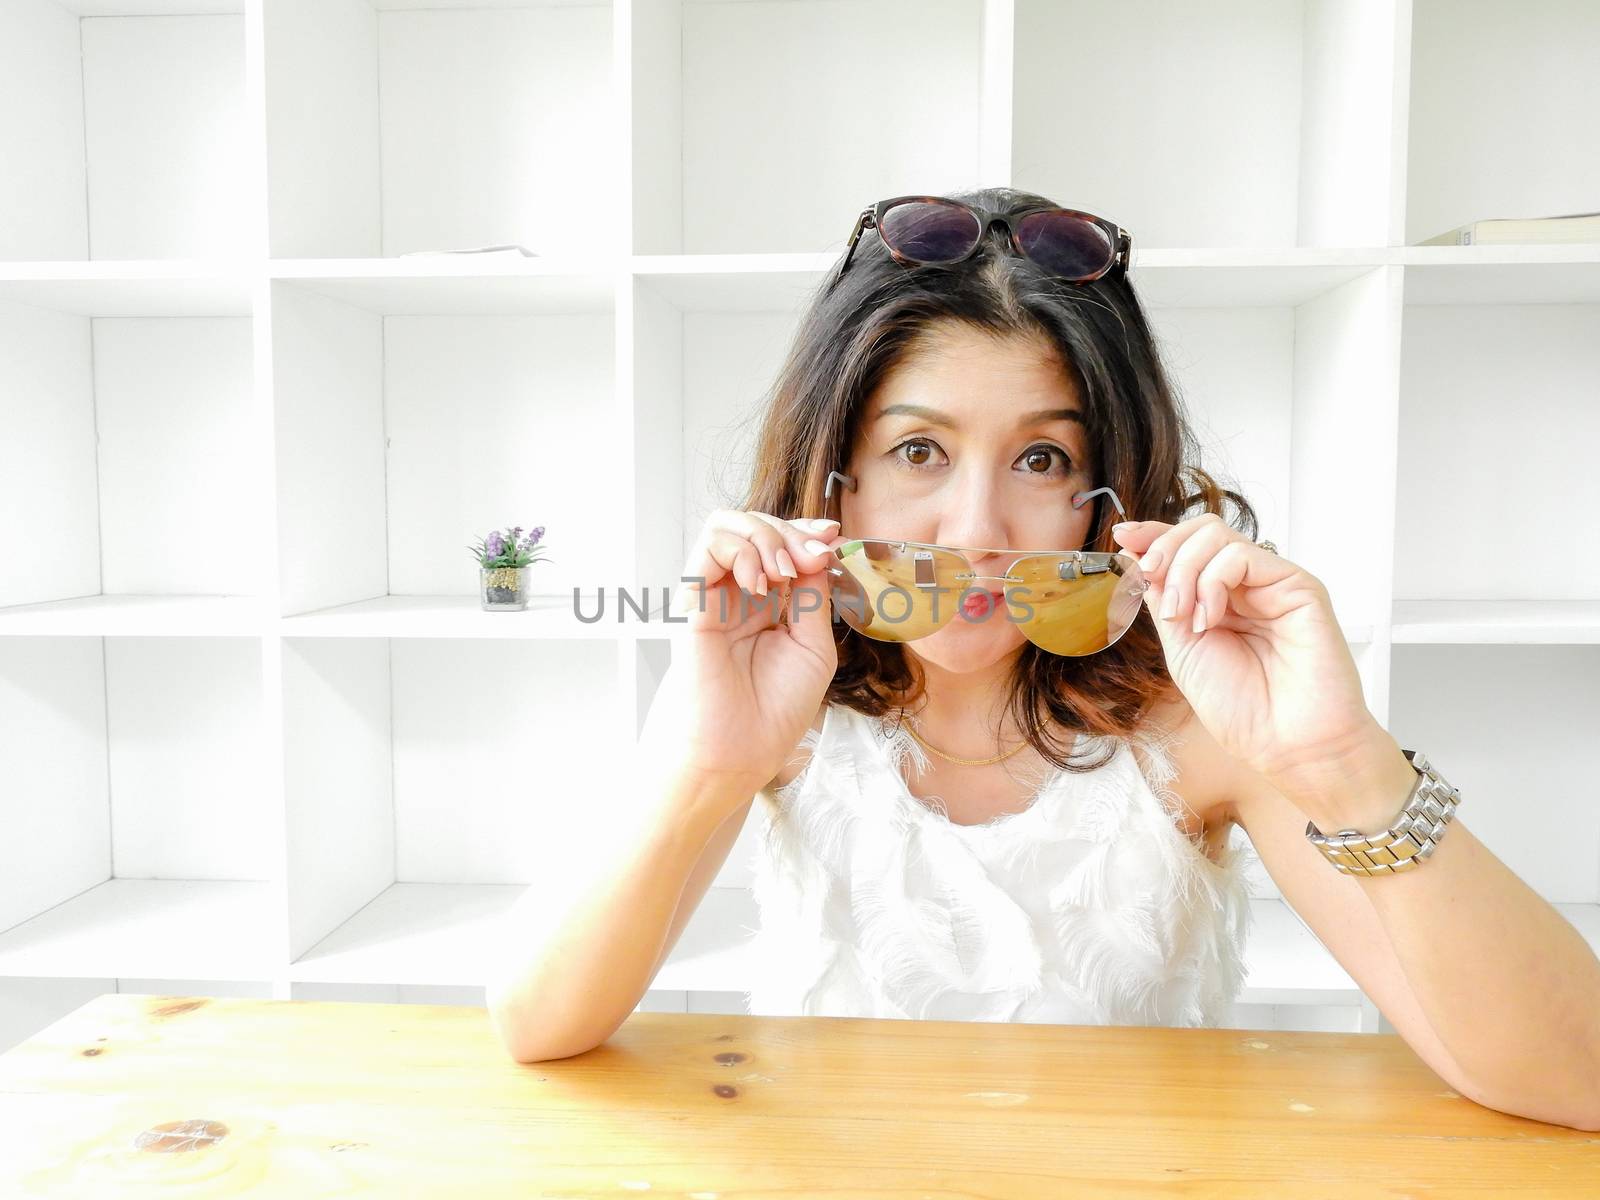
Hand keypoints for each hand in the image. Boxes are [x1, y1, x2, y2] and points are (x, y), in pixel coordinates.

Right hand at [642, 509, 843, 801]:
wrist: (740, 752)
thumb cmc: (774, 712)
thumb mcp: (814, 646)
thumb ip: (814, 596)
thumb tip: (818, 547)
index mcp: (769, 604)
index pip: (781, 544)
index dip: (806, 531)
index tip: (833, 536)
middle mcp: (738, 594)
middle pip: (758, 527)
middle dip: (793, 531)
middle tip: (815, 556)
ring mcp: (715, 595)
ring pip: (729, 525)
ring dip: (766, 536)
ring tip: (784, 573)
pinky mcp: (693, 602)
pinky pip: (709, 546)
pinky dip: (742, 549)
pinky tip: (761, 582)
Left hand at [1110, 515, 1385, 801]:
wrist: (1287, 746)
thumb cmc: (1243, 710)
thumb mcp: (1182, 649)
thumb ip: (1163, 599)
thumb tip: (1135, 551)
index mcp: (1220, 599)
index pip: (1186, 547)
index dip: (1153, 536)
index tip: (1122, 536)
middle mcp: (1248, 585)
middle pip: (1200, 530)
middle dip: (1163, 549)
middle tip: (1147, 579)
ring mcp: (1272, 583)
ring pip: (1216, 535)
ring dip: (1183, 571)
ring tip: (1183, 618)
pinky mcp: (1298, 586)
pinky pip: (1242, 554)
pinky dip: (1212, 581)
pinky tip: (1209, 620)